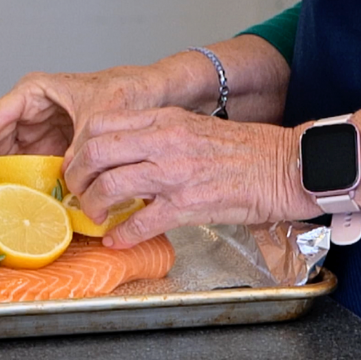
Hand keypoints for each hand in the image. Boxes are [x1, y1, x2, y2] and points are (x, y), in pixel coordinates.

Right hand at [0, 66, 165, 187]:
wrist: (151, 93)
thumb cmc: (126, 90)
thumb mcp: (102, 115)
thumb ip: (82, 143)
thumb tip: (67, 172)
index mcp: (34, 91)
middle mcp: (31, 108)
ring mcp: (40, 127)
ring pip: (9, 155)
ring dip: (5, 179)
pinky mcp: (51, 145)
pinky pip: (30, 165)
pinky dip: (26, 182)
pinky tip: (24, 200)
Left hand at [63, 107, 316, 247]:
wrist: (284, 166)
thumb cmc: (245, 150)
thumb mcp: (193, 126)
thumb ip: (158, 135)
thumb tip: (125, 151)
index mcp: (164, 119)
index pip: (100, 124)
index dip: (78, 147)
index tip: (77, 164)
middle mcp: (164, 141)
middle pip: (95, 152)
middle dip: (76, 177)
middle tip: (77, 192)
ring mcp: (174, 173)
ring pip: (110, 186)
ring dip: (93, 206)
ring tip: (94, 216)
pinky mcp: (188, 204)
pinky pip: (140, 222)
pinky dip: (121, 235)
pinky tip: (116, 240)